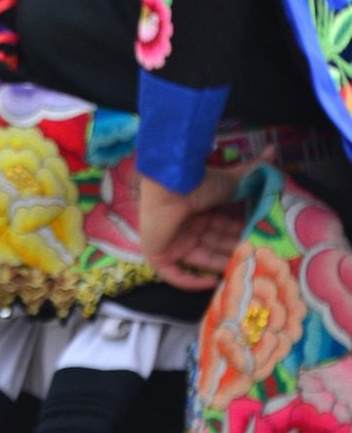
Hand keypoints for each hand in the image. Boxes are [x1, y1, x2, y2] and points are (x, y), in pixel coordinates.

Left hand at [138, 152, 270, 290]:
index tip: (259, 244)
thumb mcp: (231, 181)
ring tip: (244, 275)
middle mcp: (187, 226)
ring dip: (222, 267)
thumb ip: (252, 171)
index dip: (240, 236)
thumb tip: (274, 150)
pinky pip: (175, 276)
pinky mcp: (159, 254)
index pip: (223, 228)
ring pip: (201, 261)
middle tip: (259, 263)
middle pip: (215, 246)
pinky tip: (213, 282)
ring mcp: (173, 241)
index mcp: (200, 209)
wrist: (170, 187)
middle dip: (236, 253)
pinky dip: (192, 282)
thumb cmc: (198, 182)